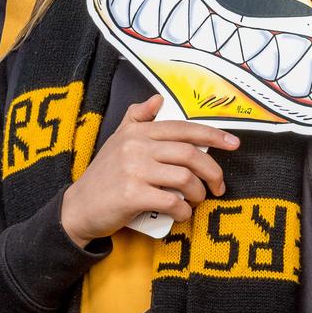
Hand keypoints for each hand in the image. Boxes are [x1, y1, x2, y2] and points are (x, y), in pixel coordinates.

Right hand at [61, 94, 239, 247]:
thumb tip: (157, 99)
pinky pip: (171, 201)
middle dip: (212, 171)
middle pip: (190, 154)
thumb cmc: (104, 175)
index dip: (213, 135)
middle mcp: (137, 147)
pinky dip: (183, 210)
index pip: (184, 129)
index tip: (234, 143)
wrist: (77, 208)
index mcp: (139, 132)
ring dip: (199, 193)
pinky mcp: (132, 195)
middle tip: (219, 185)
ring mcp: (134, 170)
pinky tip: (183, 213)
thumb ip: (137, 118)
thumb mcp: (117, 140)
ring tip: (198, 199)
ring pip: (184, 178)